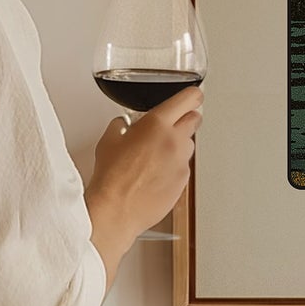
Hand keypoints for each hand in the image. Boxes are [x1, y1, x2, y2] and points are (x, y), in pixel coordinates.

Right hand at [85, 84, 202, 285]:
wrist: (116, 209)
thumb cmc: (111, 177)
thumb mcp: (109, 141)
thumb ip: (121, 126)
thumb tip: (124, 125)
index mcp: (157, 124)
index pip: (189, 99)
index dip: (192, 96)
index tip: (193, 96)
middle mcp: (175, 141)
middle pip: (195, 119)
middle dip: (185, 118)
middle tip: (172, 124)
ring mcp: (181, 162)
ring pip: (189, 145)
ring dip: (179, 145)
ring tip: (157, 155)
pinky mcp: (183, 182)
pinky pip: (183, 167)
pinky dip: (174, 167)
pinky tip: (156, 174)